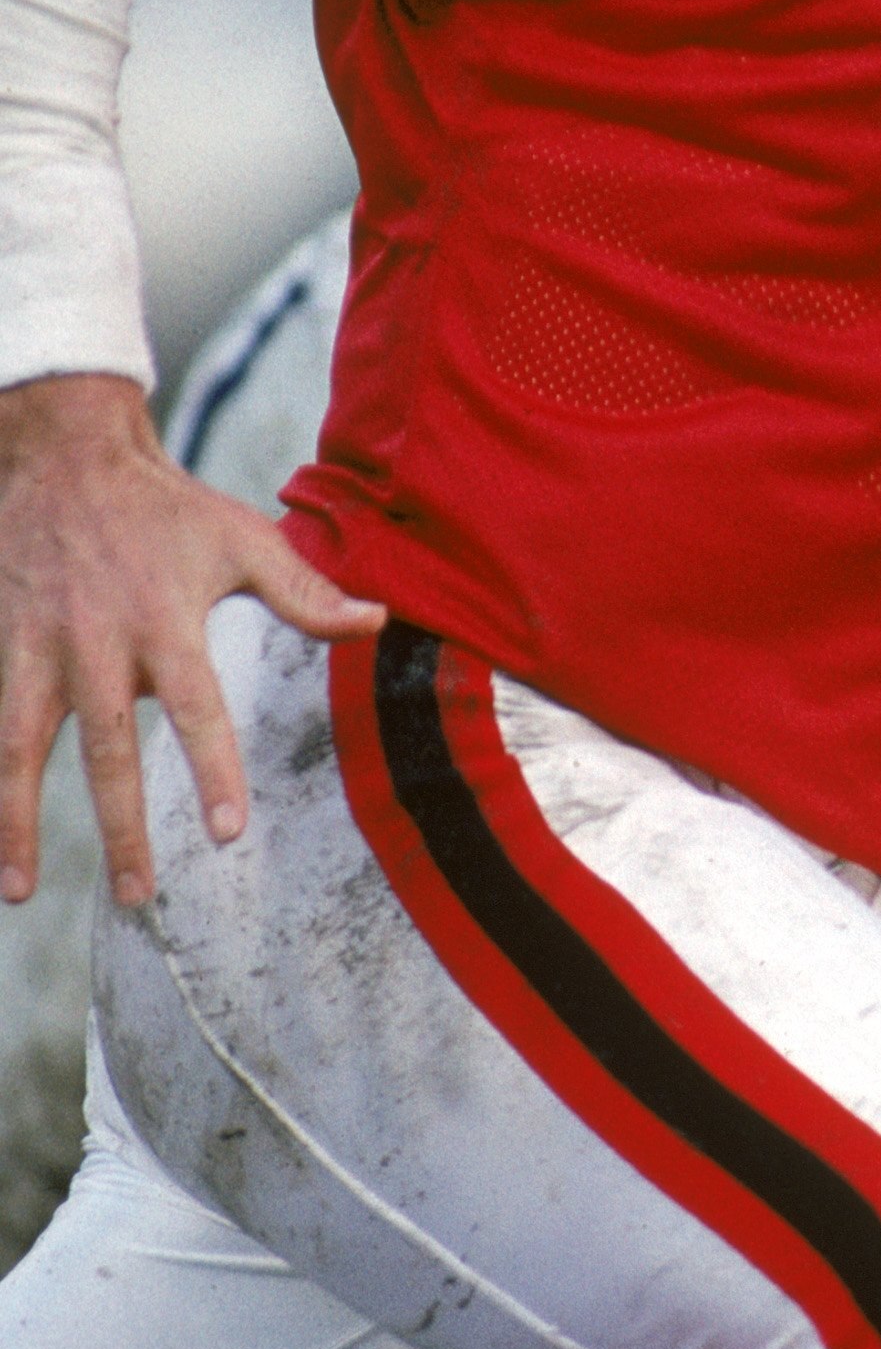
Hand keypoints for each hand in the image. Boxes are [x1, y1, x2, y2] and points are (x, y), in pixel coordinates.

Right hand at [0, 373, 383, 909]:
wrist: (59, 454)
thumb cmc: (164, 506)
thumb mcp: (240, 536)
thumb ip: (305, 591)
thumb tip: (375, 622)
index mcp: (164, 621)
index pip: (197, 710)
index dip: (213, 772)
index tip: (227, 834)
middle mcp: (96, 643)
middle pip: (108, 749)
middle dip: (121, 826)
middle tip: (138, 894)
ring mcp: (37, 648)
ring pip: (21, 749)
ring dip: (16, 824)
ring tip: (20, 893)